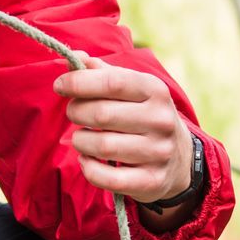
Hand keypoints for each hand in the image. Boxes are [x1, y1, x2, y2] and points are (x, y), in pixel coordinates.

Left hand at [55, 57, 194, 206]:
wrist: (179, 158)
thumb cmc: (142, 114)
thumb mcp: (131, 88)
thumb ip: (100, 72)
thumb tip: (73, 58)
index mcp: (155, 90)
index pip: (112, 82)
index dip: (79, 82)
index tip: (59, 85)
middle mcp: (160, 120)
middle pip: (102, 114)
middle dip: (76, 112)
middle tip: (73, 112)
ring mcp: (158, 152)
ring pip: (101, 146)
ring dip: (80, 141)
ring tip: (82, 136)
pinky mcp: (151, 181)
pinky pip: (107, 177)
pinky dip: (88, 168)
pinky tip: (87, 159)